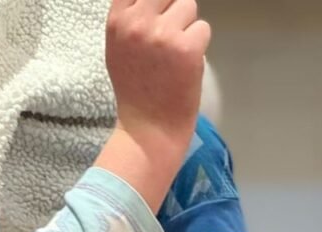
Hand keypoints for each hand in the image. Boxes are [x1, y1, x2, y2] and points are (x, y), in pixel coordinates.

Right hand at [106, 0, 210, 152]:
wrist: (150, 129)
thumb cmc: (135, 92)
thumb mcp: (118, 47)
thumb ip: (130, 19)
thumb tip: (149, 1)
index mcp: (118, 20)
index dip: (155, 1)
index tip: (160, 11)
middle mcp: (139, 22)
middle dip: (173, 9)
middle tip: (172, 35)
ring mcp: (164, 35)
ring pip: (188, 5)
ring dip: (188, 25)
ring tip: (179, 51)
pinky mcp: (188, 49)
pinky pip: (203, 28)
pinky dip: (200, 44)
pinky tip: (189, 63)